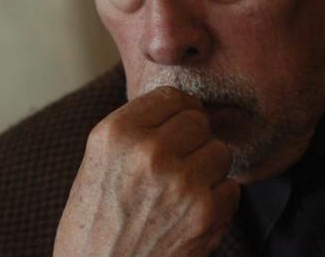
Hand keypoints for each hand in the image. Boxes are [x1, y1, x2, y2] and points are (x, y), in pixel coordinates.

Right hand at [53, 86, 239, 255]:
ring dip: (207, 171)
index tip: (175, 129)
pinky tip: (189, 216)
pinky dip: (217, 202)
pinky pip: (231, 188)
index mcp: (116, 134)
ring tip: (181, 192)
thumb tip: (183, 105)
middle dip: (193, 142)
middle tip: (177, 166)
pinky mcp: (204, 214)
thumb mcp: (97, 165)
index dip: (178, 113)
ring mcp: (180, 182)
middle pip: (199, 121)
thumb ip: (135, 132)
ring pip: (220, 152)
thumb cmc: (94, 228)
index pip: (172, 96)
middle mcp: (148, 152)